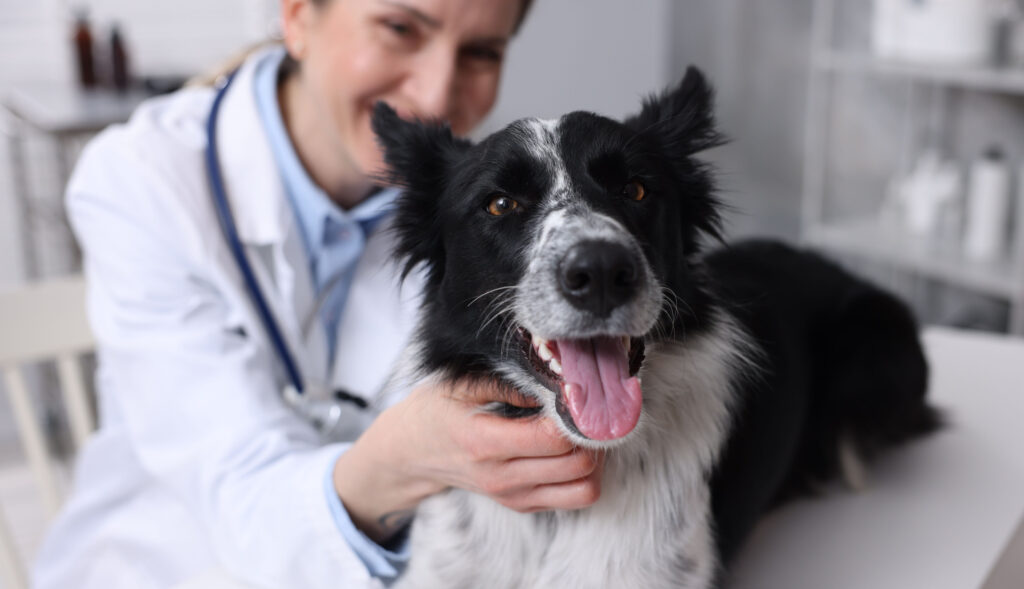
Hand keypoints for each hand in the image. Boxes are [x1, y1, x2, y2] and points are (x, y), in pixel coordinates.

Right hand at [333, 378, 604, 542]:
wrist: (413, 451)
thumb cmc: (438, 409)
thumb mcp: (461, 383)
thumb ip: (508, 382)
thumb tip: (554, 384)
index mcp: (484, 441)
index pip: (554, 438)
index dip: (574, 415)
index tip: (573, 395)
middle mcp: (500, 476)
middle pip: (577, 465)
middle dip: (590, 436)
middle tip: (583, 412)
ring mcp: (512, 495)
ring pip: (583, 489)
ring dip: (593, 460)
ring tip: (579, 434)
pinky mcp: (521, 504)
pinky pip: (573, 499)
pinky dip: (581, 476)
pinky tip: (567, 450)